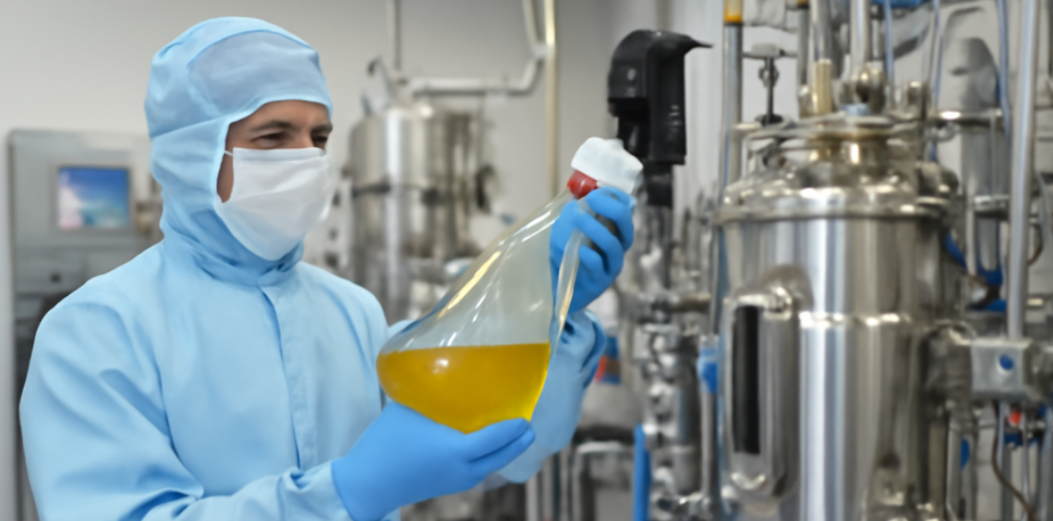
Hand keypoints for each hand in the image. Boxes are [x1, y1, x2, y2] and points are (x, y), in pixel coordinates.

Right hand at [331, 402, 534, 520]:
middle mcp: (463, 470)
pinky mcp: (448, 488)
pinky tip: (486, 448)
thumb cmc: (385, 442)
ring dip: (505, 452)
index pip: (497, 438)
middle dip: (519, 442)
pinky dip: (489, 460)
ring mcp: (457, 482)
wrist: (366, 483)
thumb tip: (439, 361)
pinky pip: (478, 473)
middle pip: (502, 457)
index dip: (514, 428)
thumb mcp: (407, 408)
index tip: (526, 416)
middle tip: (528, 426)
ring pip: (492, 467)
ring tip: (512, 434)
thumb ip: (428, 390)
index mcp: (457, 450)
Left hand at [550, 187, 634, 313]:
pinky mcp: (599, 282)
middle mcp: (617, 246)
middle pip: (627, 225)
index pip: (625, 209)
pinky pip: (600, 268)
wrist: (556, 284)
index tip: (598, 191)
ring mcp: (610, 265)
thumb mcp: (566, 228)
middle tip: (593, 200)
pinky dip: (591, 257)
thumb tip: (578, 202)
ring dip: (597, 230)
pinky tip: (580, 250)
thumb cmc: (566, 253)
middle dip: (612, 209)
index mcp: (614, 230)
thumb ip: (573, 213)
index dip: (616, 197)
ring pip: (614, 246)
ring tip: (580, 220)